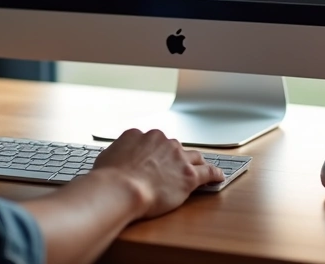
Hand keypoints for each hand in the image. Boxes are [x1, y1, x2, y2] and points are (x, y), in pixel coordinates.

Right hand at [92, 129, 223, 218]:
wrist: (121, 189)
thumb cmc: (109, 178)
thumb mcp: (106, 157)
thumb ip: (116, 154)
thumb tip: (115, 159)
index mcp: (139, 134)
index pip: (151, 141)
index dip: (153, 152)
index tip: (154, 160)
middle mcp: (160, 140)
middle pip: (173, 147)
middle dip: (174, 157)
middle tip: (172, 169)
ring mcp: (177, 156)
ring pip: (193, 156)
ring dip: (196, 163)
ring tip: (200, 168)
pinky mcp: (189, 174)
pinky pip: (208, 172)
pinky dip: (215, 174)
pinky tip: (218, 177)